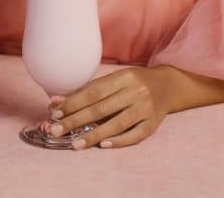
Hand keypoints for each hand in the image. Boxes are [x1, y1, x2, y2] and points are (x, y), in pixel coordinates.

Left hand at [42, 66, 174, 149]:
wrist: (168, 86)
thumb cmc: (134, 83)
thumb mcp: (115, 80)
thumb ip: (89, 91)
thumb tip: (56, 102)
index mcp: (124, 77)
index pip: (94, 92)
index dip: (73, 103)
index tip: (55, 113)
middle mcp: (136, 91)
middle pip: (102, 108)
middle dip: (76, 120)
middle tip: (56, 130)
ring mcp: (146, 108)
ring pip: (117, 123)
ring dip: (93, 135)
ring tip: (75, 144)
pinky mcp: (153, 123)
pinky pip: (135, 135)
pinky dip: (118, 141)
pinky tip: (102, 145)